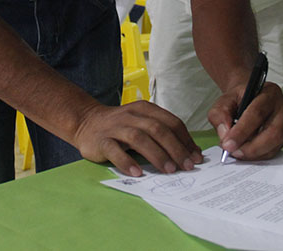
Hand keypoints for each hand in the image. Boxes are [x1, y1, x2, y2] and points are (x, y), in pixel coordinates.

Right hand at [73, 100, 203, 175]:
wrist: (86, 122)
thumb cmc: (120, 127)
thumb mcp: (141, 123)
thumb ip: (162, 134)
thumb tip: (190, 153)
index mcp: (145, 109)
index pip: (171, 122)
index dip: (185, 140)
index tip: (196, 157)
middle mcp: (131, 116)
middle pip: (158, 129)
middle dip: (175, 148)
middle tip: (187, 166)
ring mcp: (115, 128)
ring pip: (139, 138)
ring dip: (156, 155)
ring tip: (168, 170)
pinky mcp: (101, 140)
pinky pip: (115, 151)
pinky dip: (127, 162)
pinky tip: (137, 173)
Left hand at [208, 81, 282, 160]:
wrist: (249, 98)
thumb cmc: (239, 99)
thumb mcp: (224, 100)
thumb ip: (220, 114)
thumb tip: (225, 135)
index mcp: (269, 93)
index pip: (257, 113)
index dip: (242, 131)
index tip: (228, 144)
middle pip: (273, 132)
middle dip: (251, 147)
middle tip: (233, 152)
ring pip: (275, 144)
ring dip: (254, 153)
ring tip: (237, 153)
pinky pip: (274, 150)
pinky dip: (258, 155)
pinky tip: (245, 153)